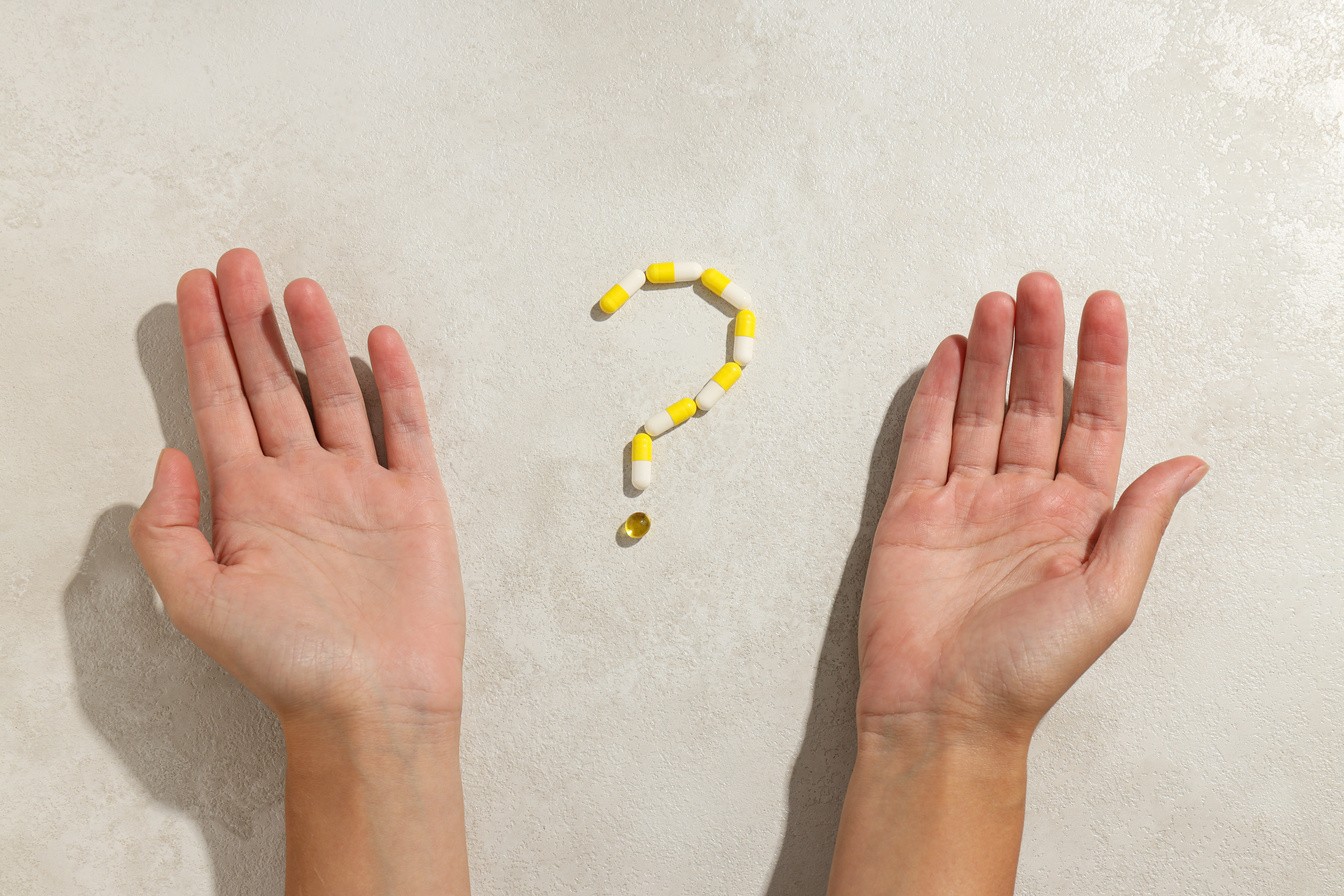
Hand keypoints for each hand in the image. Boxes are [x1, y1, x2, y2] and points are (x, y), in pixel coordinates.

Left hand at [129, 248, 463, 728]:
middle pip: (272, 383)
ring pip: (334, 393)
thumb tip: (165, 454)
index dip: (205, 343)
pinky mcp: (416, 500)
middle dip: (251, 322)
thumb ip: (168, 526)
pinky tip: (379, 339)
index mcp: (249, 501)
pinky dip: (394, 382)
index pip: (220, 402)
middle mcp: (302, 482)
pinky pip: (404, 427)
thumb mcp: (195, 600)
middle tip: (238, 261)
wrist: (371, 701)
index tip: (192, 287)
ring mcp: (361, 487)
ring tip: (297, 286)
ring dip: (315, 339)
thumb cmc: (285, 662)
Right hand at [857, 272, 1205, 745]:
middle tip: (1038, 284)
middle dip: (1038, 342)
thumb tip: (1190, 462)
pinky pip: (926, 440)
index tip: (1102, 306)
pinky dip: (937, 396)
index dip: (1100, 362)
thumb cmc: (1028, 668)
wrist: (942, 709)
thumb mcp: (1107, 596)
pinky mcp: (912, 512)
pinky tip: (948, 356)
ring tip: (995, 304)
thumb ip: (1140, 521)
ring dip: (989, 356)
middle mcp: (1022, 501)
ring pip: (981, 410)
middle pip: (1034, 402)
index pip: (1094, 420)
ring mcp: (964, 503)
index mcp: (1075, 518)